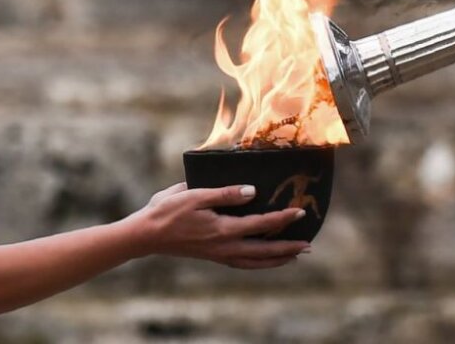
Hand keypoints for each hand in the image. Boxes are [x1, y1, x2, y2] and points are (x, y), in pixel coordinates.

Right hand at [129, 183, 309, 268]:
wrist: (146, 234)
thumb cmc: (168, 210)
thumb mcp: (196, 194)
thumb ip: (225, 193)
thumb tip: (253, 191)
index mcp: (223, 229)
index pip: (261, 224)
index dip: (282, 218)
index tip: (300, 212)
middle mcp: (224, 246)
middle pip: (264, 250)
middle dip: (288, 247)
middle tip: (308, 245)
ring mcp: (218, 253)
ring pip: (254, 261)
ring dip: (276, 259)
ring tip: (294, 256)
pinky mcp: (212, 255)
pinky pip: (242, 263)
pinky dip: (258, 263)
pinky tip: (264, 259)